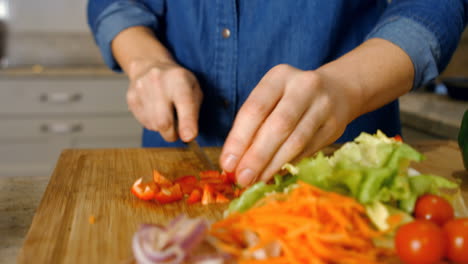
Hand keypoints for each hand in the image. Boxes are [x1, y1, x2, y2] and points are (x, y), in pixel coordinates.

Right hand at [126, 59, 202, 141]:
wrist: (150, 65)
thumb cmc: (178, 82)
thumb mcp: (194, 90)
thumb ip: (194, 111)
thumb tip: (187, 135)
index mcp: (179, 79)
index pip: (184, 103)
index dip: (187, 123)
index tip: (188, 137)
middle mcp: (158, 82)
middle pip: (164, 122)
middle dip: (173, 134)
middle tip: (179, 131)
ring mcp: (141, 89)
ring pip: (154, 125)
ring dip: (164, 128)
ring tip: (167, 113)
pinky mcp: (131, 98)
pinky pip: (144, 123)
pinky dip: (153, 123)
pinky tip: (156, 111)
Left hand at [220, 64, 357, 186]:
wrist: (336, 90)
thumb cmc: (290, 99)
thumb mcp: (270, 99)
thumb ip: (252, 126)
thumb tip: (234, 164)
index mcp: (279, 76)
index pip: (255, 109)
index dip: (239, 139)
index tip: (227, 164)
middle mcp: (304, 86)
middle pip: (277, 126)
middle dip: (257, 156)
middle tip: (243, 179)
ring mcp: (323, 105)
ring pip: (296, 141)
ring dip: (273, 165)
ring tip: (257, 180)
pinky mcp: (335, 125)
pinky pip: (309, 150)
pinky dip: (289, 164)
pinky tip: (275, 173)